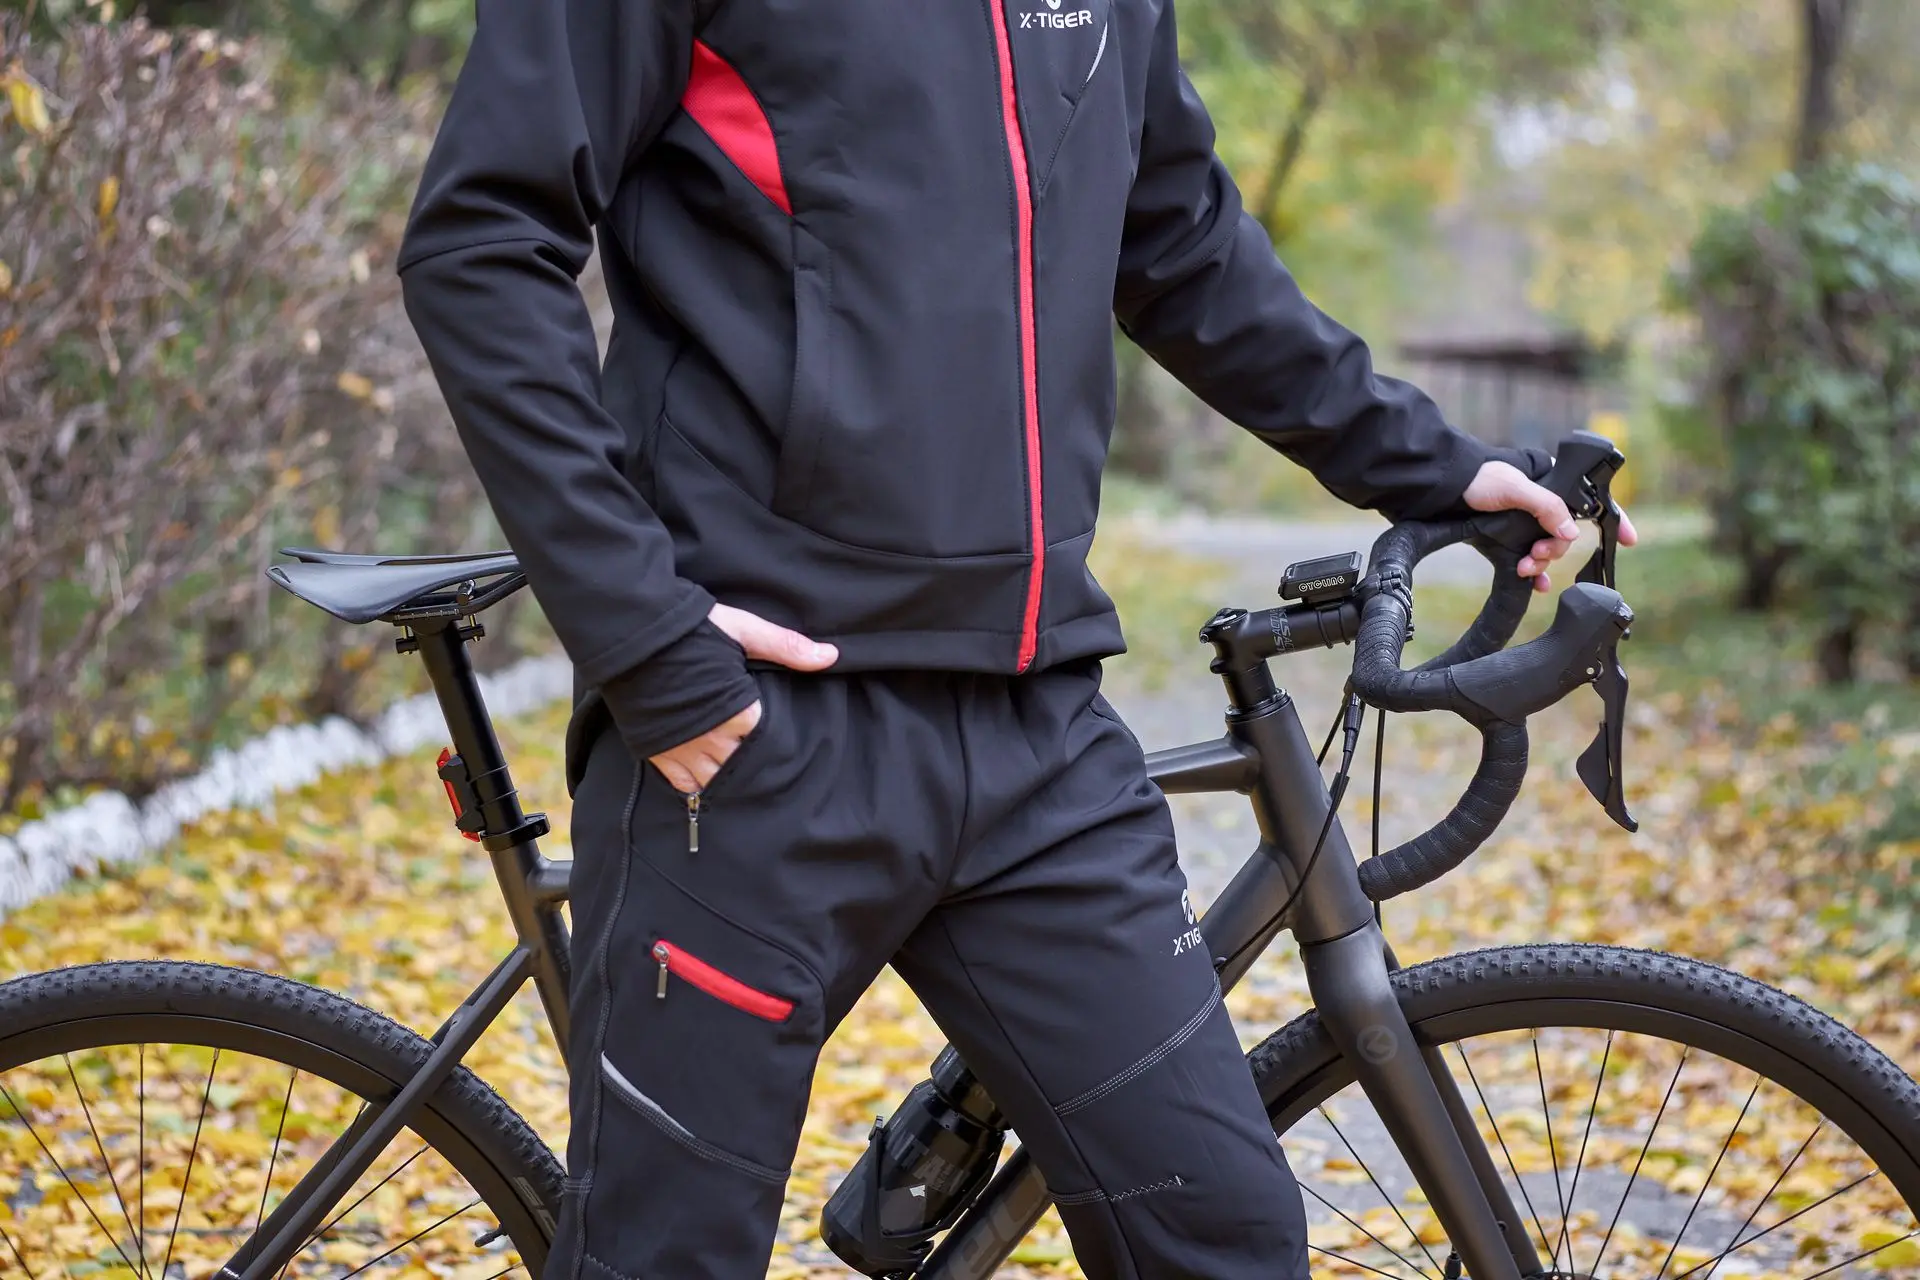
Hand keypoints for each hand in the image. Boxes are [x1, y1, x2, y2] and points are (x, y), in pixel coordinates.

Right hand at [646, 604, 838, 793]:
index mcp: (740, 711)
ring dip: (731, 776)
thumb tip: (830, 655)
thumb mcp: (744, 629)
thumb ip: (787, 647)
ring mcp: (685, 749)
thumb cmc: (691, 630)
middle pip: (747, 765)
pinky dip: (699, 785)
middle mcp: (714, 737)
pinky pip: (685, 785)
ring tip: (742, 769)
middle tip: (769, 760)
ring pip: (718, 780)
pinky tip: (710, 778)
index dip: (781, 740)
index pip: (772, 739)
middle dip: (757, 761)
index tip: (791, 739)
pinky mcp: (660, 753)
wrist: (632, 634)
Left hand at [1462, 459, 1639, 592]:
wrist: (1445, 489)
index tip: (1631, 539)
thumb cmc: (1480, 479)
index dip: (1615, 520)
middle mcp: (1544, 504)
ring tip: (1525, 568)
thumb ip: (1546, 507)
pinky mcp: (1510, 537)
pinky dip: (1535, 575)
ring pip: (1548, 549)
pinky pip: (1530, 560)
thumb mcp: (1516, 489)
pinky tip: (1537, 586)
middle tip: (1536, 555)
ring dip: (1541, 563)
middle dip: (1554, 550)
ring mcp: (1527, 522)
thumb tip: (1572, 534)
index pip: (1592, 501)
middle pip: (1565, 534)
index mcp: (1553, 483)